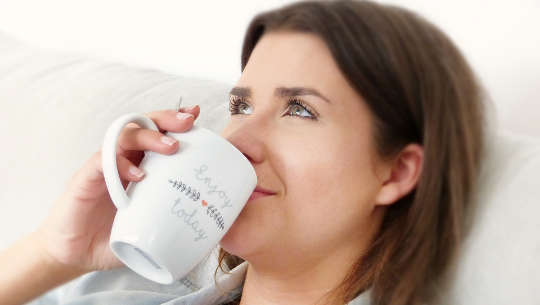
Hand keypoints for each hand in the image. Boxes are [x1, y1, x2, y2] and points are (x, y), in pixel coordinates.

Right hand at [33, 106, 199, 272]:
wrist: (78, 253)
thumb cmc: (118, 235)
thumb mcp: (154, 223)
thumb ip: (176, 215)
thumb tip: (212, 221)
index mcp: (142, 164)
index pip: (158, 133)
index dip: (175, 121)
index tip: (196, 115)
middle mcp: (124, 159)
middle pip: (144, 125)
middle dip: (167, 120)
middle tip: (188, 123)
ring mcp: (105, 167)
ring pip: (125, 137)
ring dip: (149, 137)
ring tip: (172, 147)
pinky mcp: (86, 179)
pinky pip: (102, 162)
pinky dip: (121, 164)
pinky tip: (139, 175)